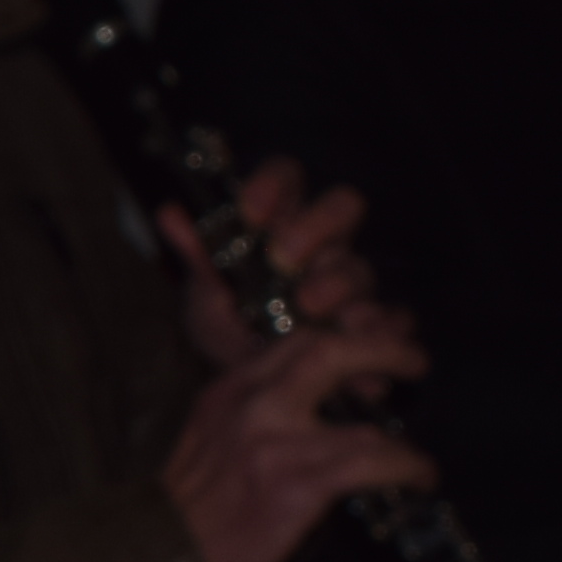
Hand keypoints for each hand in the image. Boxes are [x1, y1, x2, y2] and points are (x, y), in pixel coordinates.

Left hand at [160, 158, 377, 362]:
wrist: (248, 382)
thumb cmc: (231, 322)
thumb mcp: (206, 292)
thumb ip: (198, 254)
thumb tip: (170, 213)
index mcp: (280, 223)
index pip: (287, 178)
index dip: (274, 184)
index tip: (251, 210)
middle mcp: (323, 246)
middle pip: (342, 207)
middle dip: (316, 228)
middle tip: (285, 259)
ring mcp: (351, 285)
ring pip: (360, 269)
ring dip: (338, 286)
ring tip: (311, 309)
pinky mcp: (373, 326)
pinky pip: (392, 322)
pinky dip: (380, 334)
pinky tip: (358, 343)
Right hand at [162, 304, 432, 561]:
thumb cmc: (178, 517)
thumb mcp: (204, 442)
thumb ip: (247, 419)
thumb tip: (304, 421)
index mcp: (225, 390)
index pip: (290, 342)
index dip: (337, 340)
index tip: (363, 352)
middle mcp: (250, 404)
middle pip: (325, 348)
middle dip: (378, 348)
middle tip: (410, 358)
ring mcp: (274, 442)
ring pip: (359, 414)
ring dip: (400, 432)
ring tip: (417, 455)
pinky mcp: (295, 485)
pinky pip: (371, 462)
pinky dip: (407, 465)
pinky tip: (420, 476)